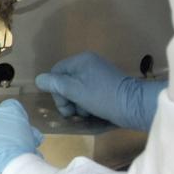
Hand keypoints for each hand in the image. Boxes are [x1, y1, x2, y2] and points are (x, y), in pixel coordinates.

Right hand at [34, 52, 165, 131]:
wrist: (135, 106)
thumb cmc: (103, 97)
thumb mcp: (75, 91)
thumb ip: (56, 84)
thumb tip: (39, 79)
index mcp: (81, 60)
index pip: (56, 72)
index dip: (56, 90)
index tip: (64, 105)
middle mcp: (89, 64)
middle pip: (66, 81)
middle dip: (67, 99)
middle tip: (74, 112)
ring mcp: (98, 74)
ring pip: (76, 89)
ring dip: (77, 103)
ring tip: (87, 112)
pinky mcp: (106, 85)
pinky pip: (88, 92)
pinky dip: (87, 103)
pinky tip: (93, 111)